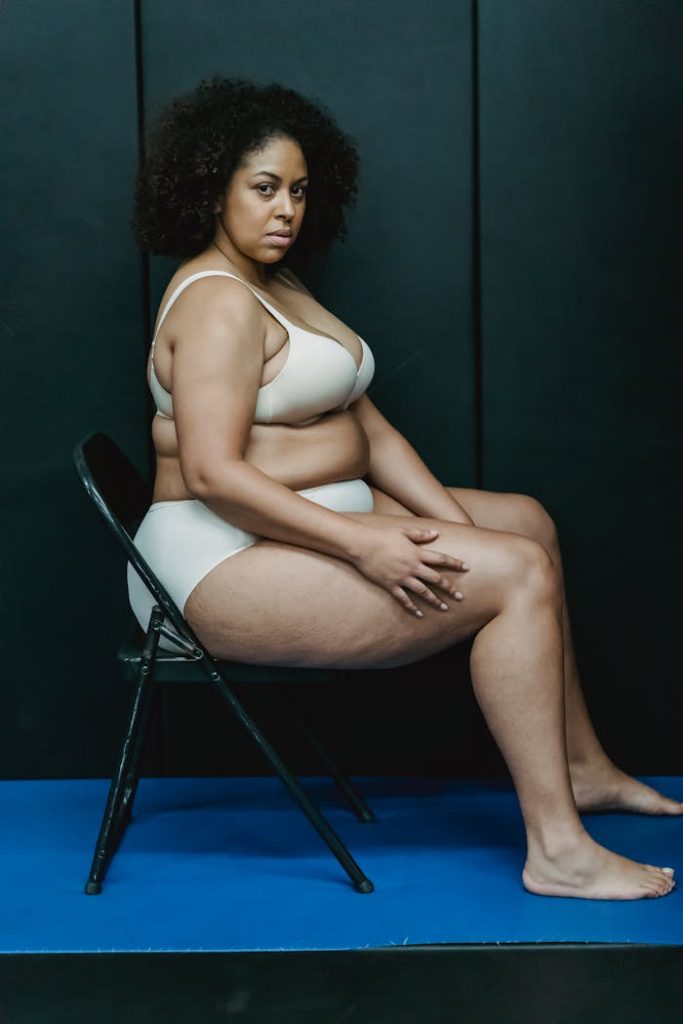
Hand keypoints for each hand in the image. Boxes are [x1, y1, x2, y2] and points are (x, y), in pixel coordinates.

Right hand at [351, 525, 469, 616]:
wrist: (363, 545)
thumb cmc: (382, 536)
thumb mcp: (403, 532)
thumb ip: (420, 534)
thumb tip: (436, 533)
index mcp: (417, 553)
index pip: (441, 559)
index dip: (455, 563)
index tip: (467, 568)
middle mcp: (412, 567)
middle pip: (436, 579)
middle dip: (450, 588)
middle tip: (460, 597)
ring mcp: (402, 577)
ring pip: (423, 591)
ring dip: (435, 600)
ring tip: (445, 608)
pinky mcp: (391, 585)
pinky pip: (404, 599)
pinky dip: (412, 607)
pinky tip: (419, 614)